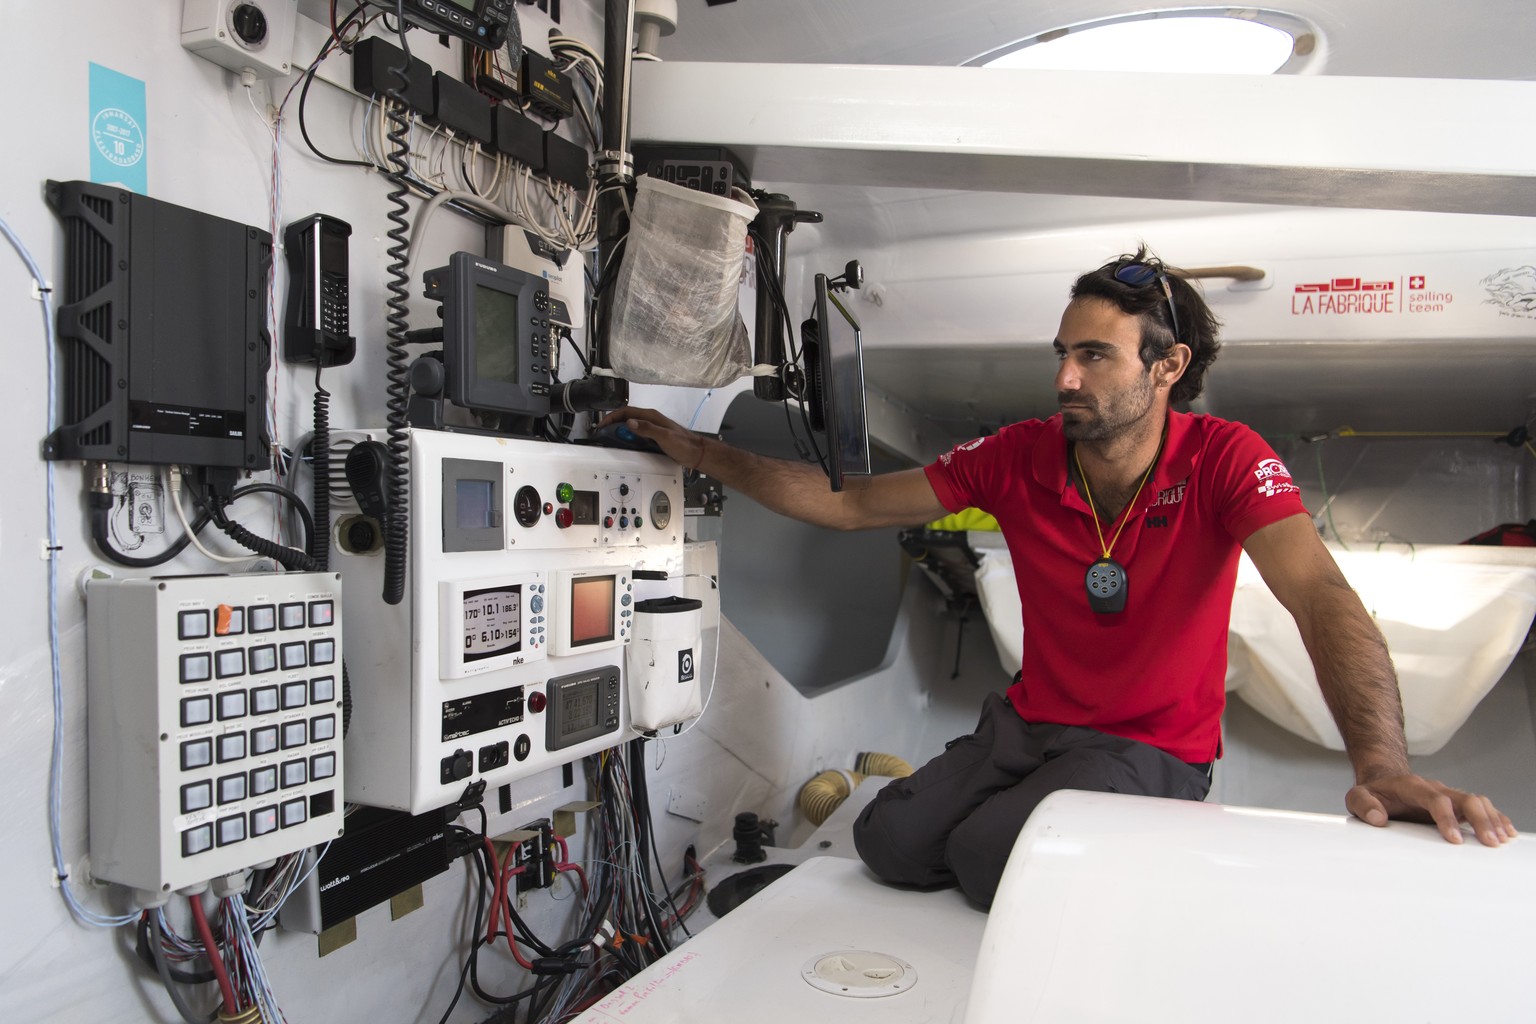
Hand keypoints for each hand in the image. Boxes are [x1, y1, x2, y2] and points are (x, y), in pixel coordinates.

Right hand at [596, 406, 706, 468]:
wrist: (696, 453)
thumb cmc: (682, 444)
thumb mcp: (664, 436)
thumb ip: (647, 428)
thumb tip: (629, 422)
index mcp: (651, 416)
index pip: (627, 411)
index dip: (612, 417)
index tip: (602, 425)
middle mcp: (651, 419)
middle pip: (627, 417)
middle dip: (613, 423)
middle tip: (602, 433)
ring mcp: (653, 428)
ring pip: (632, 426)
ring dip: (620, 430)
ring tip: (610, 438)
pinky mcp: (655, 437)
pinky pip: (637, 434)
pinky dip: (628, 437)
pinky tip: (626, 444)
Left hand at [1347, 773, 1515, 845]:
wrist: (1383, 781)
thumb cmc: (1373, 793)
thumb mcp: (1357, 797)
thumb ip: (1364, 805)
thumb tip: (1378, 818)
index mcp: (1412, 786)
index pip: (1435, 799)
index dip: (1446, 818)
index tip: (1454, 840)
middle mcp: (1435, 788)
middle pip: (1464, 798)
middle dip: (1480, 820)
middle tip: (1490, 842)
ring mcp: (1448, 795)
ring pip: (1476, 802)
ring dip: (1491, 820)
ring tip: (1501, 841)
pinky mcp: (1456, 804)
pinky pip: (1481, 807)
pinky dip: (1496, 818)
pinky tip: (1506, 832)